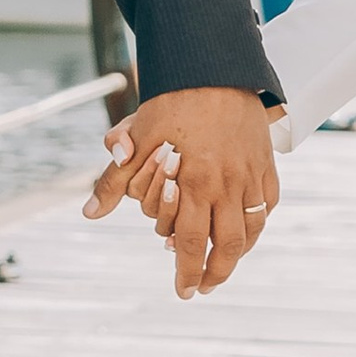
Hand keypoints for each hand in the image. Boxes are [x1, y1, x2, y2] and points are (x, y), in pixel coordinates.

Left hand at [84, 87, 279, 296]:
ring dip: (238, 255)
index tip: (183, 291)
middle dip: (214, 274)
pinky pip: (266, 203)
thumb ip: (114, 180)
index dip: (187, 272)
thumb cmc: (172, 100)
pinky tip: (244, 230)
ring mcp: (250, 174)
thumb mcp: (137, 138)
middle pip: (228, 246)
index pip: (191, 242)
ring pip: (251, 229)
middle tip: (202, 288)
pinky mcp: (265, 162)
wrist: (214, 65)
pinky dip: (256, 223)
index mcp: (195, 181)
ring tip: (223, 268)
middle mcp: (227, 183)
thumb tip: (90, 213)